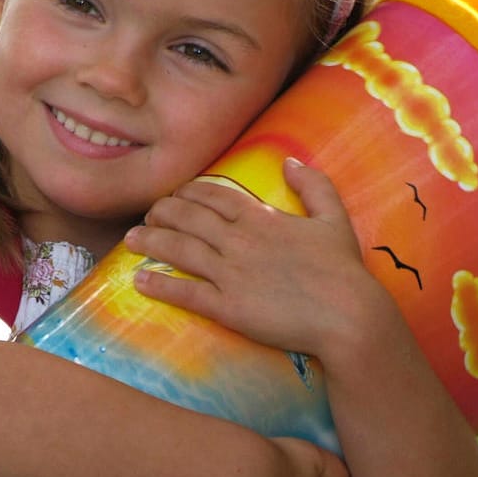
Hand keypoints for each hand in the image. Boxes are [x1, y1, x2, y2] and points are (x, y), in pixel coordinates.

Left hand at [126, 159, 385, 358]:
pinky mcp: (227, 307)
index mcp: (262, 218)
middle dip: (163, 212)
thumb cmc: (343, 270)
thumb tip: (290, 161)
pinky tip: (140, 281)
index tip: (175, 194)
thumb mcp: (334, 218)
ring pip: (180, 251)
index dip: (190, 192)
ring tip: (131, 240)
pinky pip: (186, 292)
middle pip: (189, 218)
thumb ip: (313, 185)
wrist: (347, 315)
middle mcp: (239, 241)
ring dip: (151, 242)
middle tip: (147, 214)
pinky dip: (160, 285)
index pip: (215, 196)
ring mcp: (230, 274)